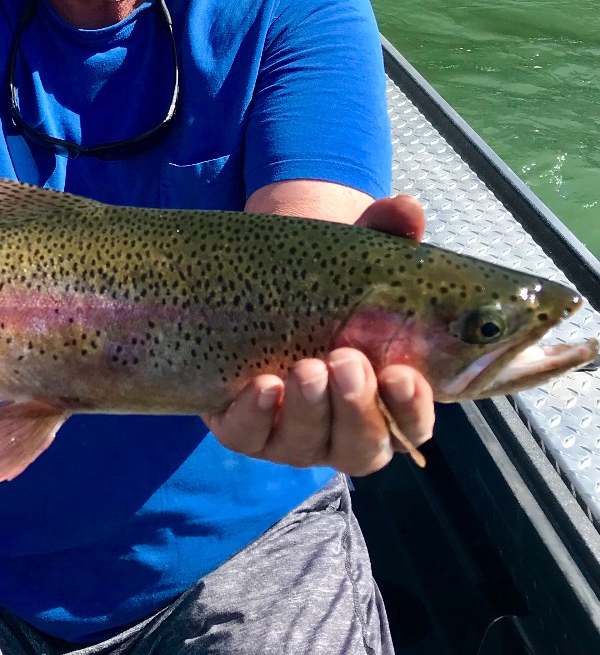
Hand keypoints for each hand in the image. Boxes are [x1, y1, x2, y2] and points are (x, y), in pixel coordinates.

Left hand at [204, 194, 435, 475]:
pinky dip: (254, 416)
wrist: (259, 278)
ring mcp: (291, 432)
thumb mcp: (357, 252)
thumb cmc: (326, 279)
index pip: (412, 422)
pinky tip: (260, 386)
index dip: (412, 408)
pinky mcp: (242, 426)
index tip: (403, 374)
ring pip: (306, 445)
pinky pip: (247, 435)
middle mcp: (342, 427)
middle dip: (356, 409)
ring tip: (306, 368)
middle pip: (362, 446)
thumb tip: (407, 208)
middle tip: (346, 362)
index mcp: (385, 398)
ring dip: (308, 410)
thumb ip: (387, 231)